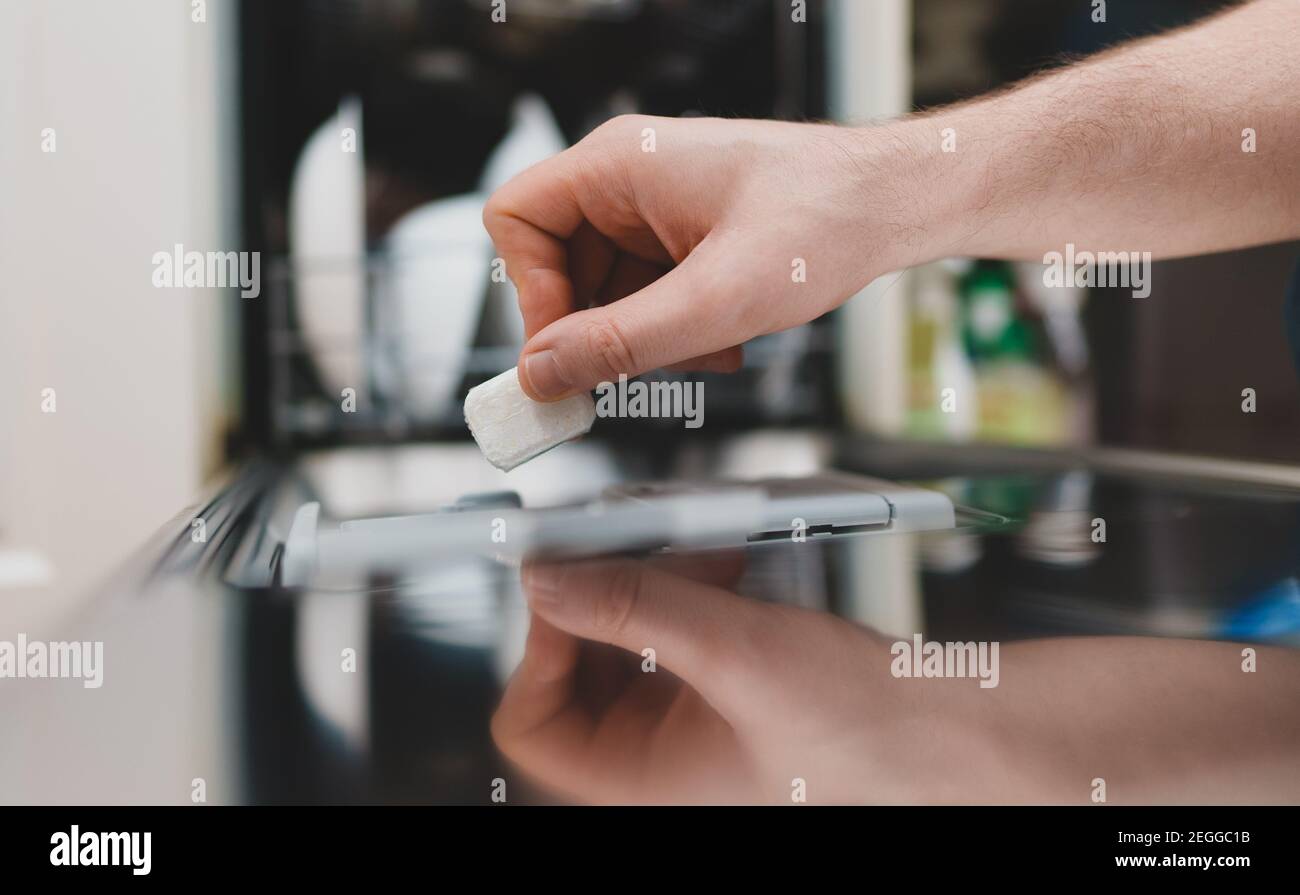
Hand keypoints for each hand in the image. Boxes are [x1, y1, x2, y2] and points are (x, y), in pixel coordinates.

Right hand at [482, 115, 932, 400]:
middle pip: (559, 269)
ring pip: (606, 293)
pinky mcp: (684, 239)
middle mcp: (629, 181)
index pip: (517, 220)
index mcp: (620, 165)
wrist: (895, 205)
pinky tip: (725, 340)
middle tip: (637, 372)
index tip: (564, 352)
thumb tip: (543, 373)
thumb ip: (622, 341)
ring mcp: (657, 211)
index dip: (529, 292)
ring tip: (708, 348)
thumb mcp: (717, 298)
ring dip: (647, 339)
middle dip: (601, 330)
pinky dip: (677, 331)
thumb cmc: (824, 217)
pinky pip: (647, 297)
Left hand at [492, 553, 996, 804]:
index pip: (531, 723)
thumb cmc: (865, 730)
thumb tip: (545, 577)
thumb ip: (635, 607)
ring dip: (652, 583)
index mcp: (640, 781)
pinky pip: (668, 628)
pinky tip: (727, 566)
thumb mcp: (738, 655)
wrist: (950, 729)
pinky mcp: (713, 687)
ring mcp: (680, 720)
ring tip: (704, 556)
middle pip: (571, 669)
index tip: (565, 583)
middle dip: (604, 598)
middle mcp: (649, 757)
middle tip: (633, 547)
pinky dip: (687, 588)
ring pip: (620, 638)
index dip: (538, 651)